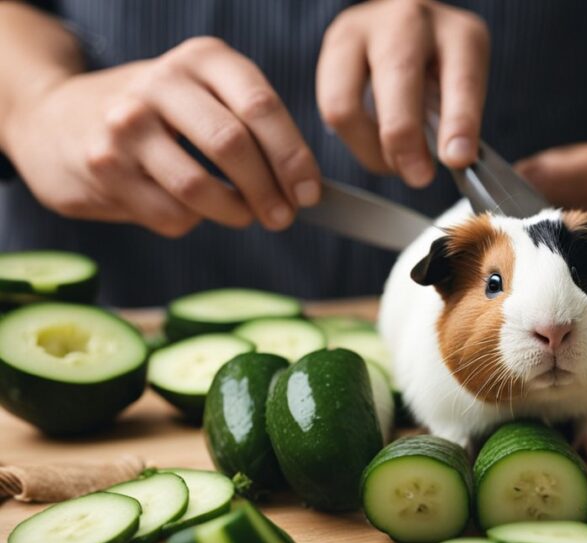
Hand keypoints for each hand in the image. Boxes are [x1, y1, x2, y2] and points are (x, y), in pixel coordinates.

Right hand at [3, 37, 320, 236]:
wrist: (58, 118)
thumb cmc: (160, 116)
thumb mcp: (207, 98)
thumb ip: (254, 129)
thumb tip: (308, 187)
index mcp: (202, 59)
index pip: (261, 106)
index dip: (293, 157)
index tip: (311, 194)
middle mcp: (161, 82)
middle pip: (232, 144)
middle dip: (269, 191)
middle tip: (284, 217)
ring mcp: (125, 123)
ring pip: (198, 187)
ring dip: (233, 212)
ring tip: (243, 215)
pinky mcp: (102, 166)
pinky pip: (169, 214)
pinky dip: (190, 222)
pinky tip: (189, 210)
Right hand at [317, 0, 489, 187]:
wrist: (409, 29)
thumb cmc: (440, 68)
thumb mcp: (463, 89)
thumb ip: (458, 123)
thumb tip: (450, 162)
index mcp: (459, 35)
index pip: (461, 79)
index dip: (459, 124)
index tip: (457, 159)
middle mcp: (411, 22)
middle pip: (398, 81)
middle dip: (405, 141)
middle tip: (418, 176)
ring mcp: (366, 29)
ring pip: (348, 103)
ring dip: (370, 149)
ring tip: (392, 163)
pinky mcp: (334, 44)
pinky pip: (329, 105)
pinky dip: (352, 139)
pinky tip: (372, 145)